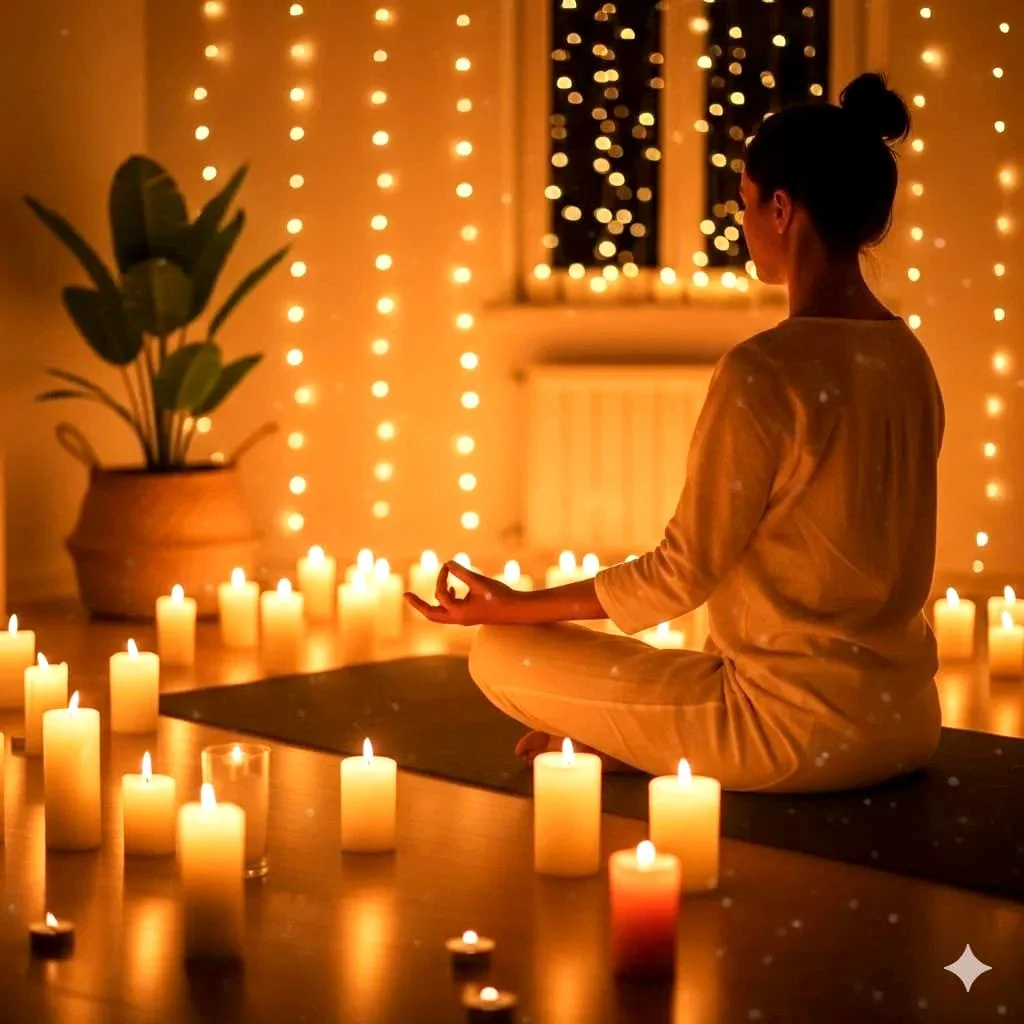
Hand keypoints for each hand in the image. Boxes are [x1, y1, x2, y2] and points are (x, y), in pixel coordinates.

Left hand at [403, 561, 519, 625]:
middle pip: (431, 615)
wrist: (517, 611)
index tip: (447, 566)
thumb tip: (447, 562)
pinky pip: (451, 612)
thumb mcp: (479, 582)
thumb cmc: (499, 596)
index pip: (441, 593)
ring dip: (434, 602)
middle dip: (418, 604)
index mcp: (458, 612)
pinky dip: (448, 600)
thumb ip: (462, 572)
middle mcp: (458, 618)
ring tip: (430, 591)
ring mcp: (464, 619)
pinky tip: (454, 590)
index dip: (442, 577)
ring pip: (441, 615)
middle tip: (405, 595)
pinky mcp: (471, 616)